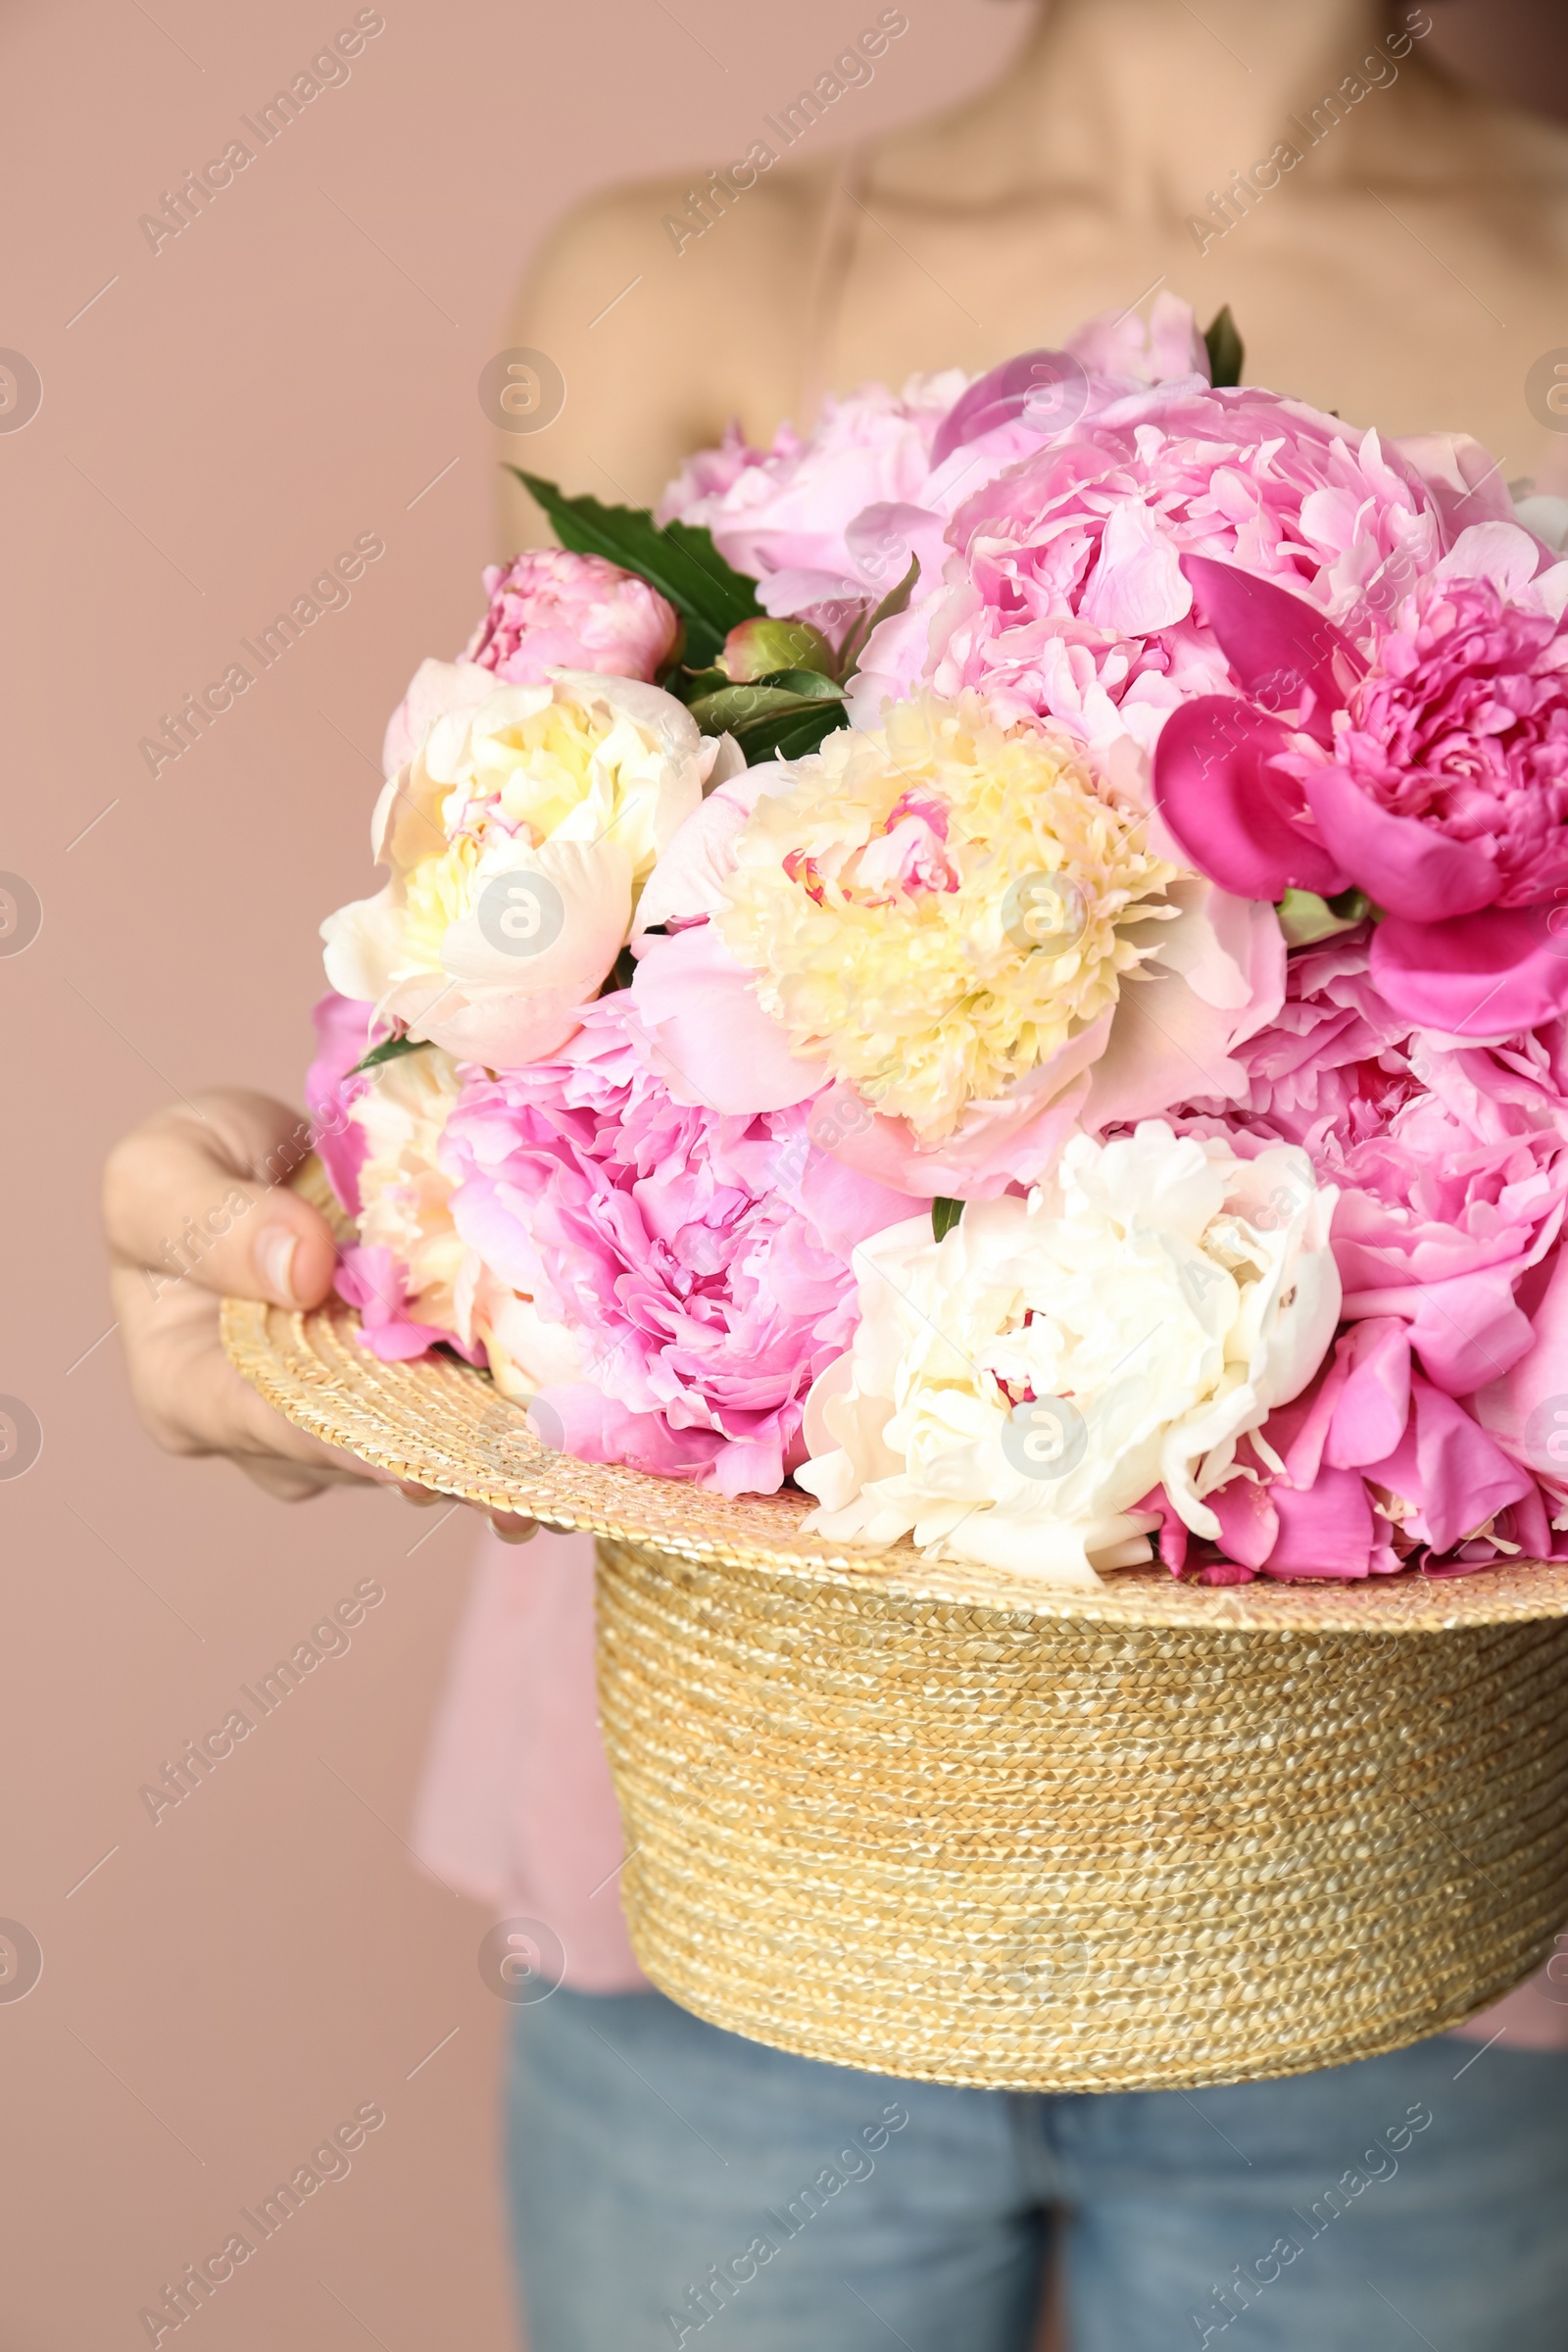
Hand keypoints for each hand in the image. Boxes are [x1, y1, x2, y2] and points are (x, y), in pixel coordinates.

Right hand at [103, 1089, 536, 1539]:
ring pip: (434, 1448)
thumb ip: (208, 1221)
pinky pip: (475, 1416)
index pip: (280, 1426)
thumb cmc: (198, 1170)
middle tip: (536, 1481)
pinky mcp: (422, 1397)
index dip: (357, 1440)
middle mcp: (280, 1436)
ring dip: (506, 1459)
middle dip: (456, 1469)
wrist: (266, 1159)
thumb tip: (300, 1270)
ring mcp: (359, 1423)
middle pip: (372, 1455)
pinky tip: (587, 1445)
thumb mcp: (163, 1171)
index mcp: (193, 1394)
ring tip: (578, 1474)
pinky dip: (527, 1425)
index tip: (424, 1454)